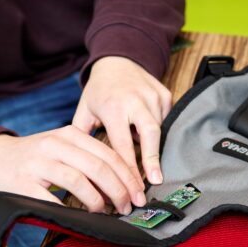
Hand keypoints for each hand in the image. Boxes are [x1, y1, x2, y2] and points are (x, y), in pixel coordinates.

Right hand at [0, 126, 146, 213]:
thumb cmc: (36, 157)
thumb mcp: (63, 147)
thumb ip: (89, 158)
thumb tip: (125, 184)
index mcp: (70, 135)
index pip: (109, 155)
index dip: (129, 176)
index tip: (140, 194)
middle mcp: (55, 145)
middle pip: (98, 167)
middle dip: (120, 190)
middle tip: (128, 206)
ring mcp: (38, 163)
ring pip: (78, 180)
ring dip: (98, 200)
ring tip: (106, 211)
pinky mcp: (23, 183)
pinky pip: (52, 198)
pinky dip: (70, 210)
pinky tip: (80, 217)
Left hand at [73, 56, 171, 184]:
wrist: (118, 60)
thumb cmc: (100, 91)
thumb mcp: (84, 111)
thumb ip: (82, 137)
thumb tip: (82, 167)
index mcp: (113, 107)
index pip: (123, 145)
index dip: (130, 168)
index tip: (134, 186)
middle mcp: (136, 100)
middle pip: (151, 134)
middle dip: (153, 160)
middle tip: (156, 181)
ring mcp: (153, 96)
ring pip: (159, 129)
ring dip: (152, 144)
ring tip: (144, 154)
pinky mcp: (165, 94)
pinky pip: (165, 119)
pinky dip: (158, 129)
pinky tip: (146, 130)